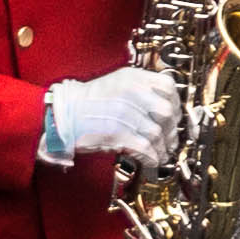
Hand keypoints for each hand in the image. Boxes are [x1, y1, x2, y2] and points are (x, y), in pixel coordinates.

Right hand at [39, 67, 189, 168]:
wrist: (63, 115)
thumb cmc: (88, 103)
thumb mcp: (116, 84)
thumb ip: (141, 90)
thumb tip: (165, 107)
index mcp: (133, 78)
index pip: (168, 86)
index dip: (176, 103)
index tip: (174, 116)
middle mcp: (132, 93)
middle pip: (167, 112)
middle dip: (171, 130)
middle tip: (170, 139)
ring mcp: (125, 113)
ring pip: (158, 133)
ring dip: (163, 148)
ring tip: (162, 153)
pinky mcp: (118, 134)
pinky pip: (146, 148)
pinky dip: (152, 158)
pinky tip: (151, 160)